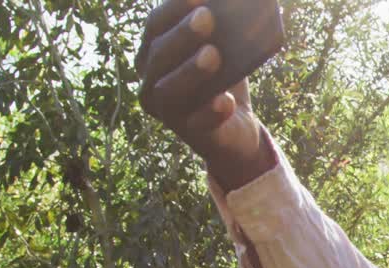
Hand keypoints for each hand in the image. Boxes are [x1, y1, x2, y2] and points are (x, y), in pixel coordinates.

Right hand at [136, 0, 271, 188]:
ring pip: (170, 90)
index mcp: (154, 51)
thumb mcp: (225, 49)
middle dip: (183, 35)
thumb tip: (235, 5)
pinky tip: (226, 100)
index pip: (156, 25)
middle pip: (160, 54)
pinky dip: (212, 111)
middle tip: (207, 17)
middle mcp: (151, 79)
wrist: (237, 125)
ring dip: (192, 70)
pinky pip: (198, 123)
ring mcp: (166, 110)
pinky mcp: (190, 134)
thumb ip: (223, 29)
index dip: (172, 8)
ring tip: (214, 54)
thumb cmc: (225, 77)